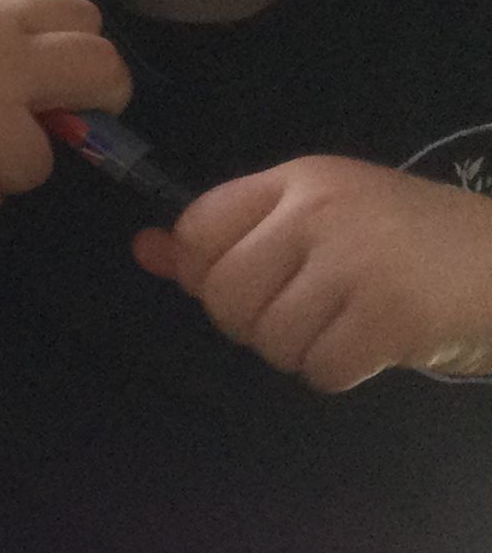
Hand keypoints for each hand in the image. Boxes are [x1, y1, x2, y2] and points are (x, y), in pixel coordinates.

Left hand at [132, 156, 491, 390]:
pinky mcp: (387, 316)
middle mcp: (321, 212)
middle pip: (224, 295)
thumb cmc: (408, 246)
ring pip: (268, 339)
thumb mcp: (320, 222)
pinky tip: (373, 343)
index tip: (252, 280)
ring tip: (349, 321)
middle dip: (252, 322)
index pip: (199, 228)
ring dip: (301, 349)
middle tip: (308, 311)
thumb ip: (230, 238)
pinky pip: (319, 369)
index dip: (207, 271)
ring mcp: (356, 262)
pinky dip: (340, 370)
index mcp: (300, 181)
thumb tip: (144, 249)